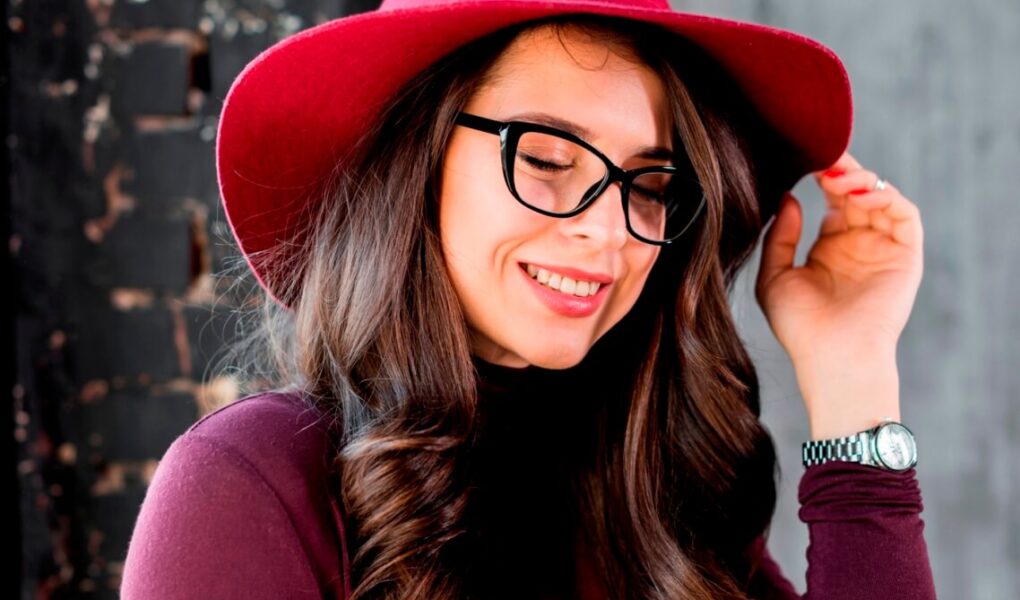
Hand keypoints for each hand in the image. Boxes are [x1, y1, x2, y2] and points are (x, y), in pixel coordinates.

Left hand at [755, 151, 923, 430]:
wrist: (830, 357)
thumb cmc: (799, 326)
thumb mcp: (775, 276)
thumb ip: (780, 237)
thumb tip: (788, 198)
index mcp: (830, 247)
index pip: (833, 199)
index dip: (823, 177)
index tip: (805, 158)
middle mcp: (860, 244)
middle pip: (858, 192)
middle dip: (843, 170)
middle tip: (824, 155)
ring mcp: (884, 248)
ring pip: (881, 198)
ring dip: (862, 180)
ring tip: (838, 176)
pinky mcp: (906, 256)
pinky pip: (904, 216)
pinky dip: (886, 197)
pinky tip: (860, 195)